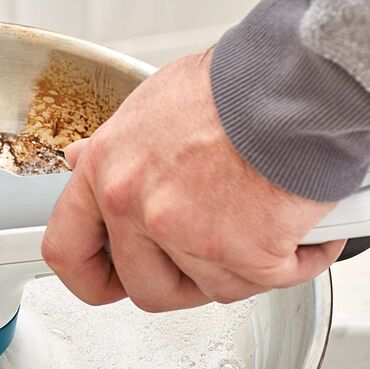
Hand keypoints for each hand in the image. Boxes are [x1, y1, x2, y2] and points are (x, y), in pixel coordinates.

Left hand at [41, 51, 341, 309]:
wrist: (298, 80)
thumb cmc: (236, 85)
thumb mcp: (152, 104)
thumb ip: (118, 150)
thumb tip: (83, 161)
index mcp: (107, 169)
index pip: (67, 249)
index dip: (92, 276)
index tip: (111, 280)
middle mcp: (137, 206)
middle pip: (146, 287)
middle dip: (183, 282)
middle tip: (212, 255)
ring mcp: (190, 235)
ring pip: (213, 288)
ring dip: (243, 265)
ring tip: (265, 222)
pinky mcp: (247, 253)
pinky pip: (268, 280)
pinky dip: (294, 259)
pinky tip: (302, 230)